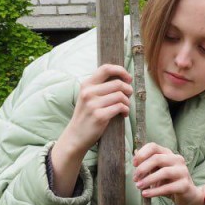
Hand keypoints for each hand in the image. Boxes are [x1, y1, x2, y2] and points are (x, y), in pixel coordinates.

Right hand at [51, 64, 131, 195]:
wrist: (76, 136)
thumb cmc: (86, 115)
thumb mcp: (88, 97)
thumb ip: (100, 87)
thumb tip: (123, 80)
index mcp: (86, 84)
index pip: (106, 68)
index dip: (121, 71)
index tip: (128, 78)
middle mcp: (88, 92)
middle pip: (118, 83)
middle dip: (128, 90)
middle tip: (128, 97)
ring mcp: (93, 104)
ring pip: (121, 96)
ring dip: (127, 102)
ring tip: (125, 108)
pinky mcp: (99, 116)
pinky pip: (120, 107)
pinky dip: (126, 111)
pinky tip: (123, 114)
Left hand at [133, 143, 201, 204]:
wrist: (187, 195)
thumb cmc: (169, 182)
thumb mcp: (157, 171)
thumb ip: (147, 164)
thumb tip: (134, 153)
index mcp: (169, 154)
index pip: (153, 147)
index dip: (141, 154)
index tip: (134, 164)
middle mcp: (177, 159)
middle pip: (157, 158)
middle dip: (143, 168)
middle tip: (135, 178)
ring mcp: (183, 172)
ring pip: (164, 172)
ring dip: (148, 180)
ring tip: (138, 187)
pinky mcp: (185, 185)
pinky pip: (168, 187)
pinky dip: (155, 191)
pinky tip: (145, 194)